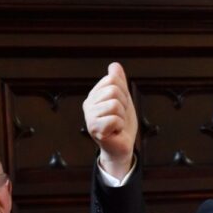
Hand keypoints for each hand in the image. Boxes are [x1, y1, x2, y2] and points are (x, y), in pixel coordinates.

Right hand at [83, 62, 137, 178]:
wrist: (122, 147)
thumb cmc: (122, 125)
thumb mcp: (124, 100)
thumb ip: (119, 83)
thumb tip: (114, 65)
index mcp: (94, 95)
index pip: (112, 80)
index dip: (124, 93)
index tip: (121, 106)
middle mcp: (88, 105)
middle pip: (113, 90)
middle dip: (124, 104)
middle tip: (119, 117)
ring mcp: (89, 117)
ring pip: (115, 104)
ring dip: (122, 116)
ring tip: (117, 124)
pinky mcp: (94, 129)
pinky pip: (115, 118)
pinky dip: (120, 126)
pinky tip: (115, 132)